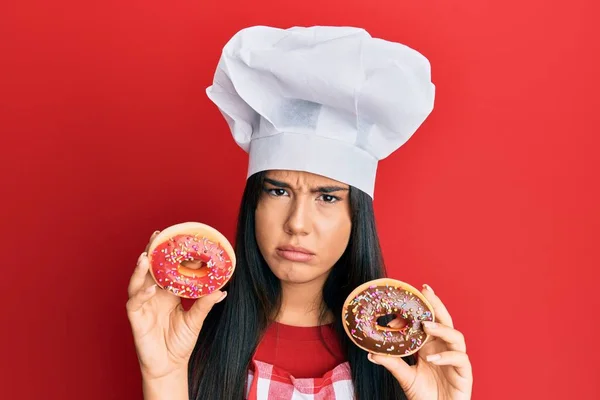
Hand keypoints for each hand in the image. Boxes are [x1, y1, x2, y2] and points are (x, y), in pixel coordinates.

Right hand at [126, 231, 226, 380]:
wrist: (170, 366)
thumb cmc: (180, 342)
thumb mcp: (196, 320)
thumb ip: (205, 304)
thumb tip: (222, 290)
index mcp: (168, 292)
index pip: (169, 268)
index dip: (174, 255)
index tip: (182, 240)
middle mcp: (154, 294)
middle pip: (150, 268)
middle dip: (153, 251)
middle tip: (158, 234)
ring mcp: (143, 305)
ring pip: (138, 281)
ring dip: (141, 268)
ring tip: (146, 255)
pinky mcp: (136, 318)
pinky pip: (135, 302)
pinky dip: (141, 294)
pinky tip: (150, 288)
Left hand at [368, 284, 472, 399]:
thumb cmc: (424, 395)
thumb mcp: (405, 377)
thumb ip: (392, 363)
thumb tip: (371, 353)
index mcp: (431, 346)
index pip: (427, 321)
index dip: (416, 311)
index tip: (400, 305)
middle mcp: (445, 348)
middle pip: (445, 321)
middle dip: (436, 304)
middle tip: (425, 290)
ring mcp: (456, 360)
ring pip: (456, 336)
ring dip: (441, 328)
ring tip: (426, 326)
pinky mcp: (464, 374)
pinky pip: (460, 359)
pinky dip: (446, 356)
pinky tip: (432, 358)